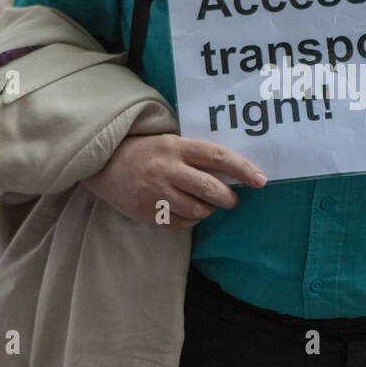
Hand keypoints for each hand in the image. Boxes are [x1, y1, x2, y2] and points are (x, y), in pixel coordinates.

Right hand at [81, 134, 266, 228]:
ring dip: (209, 210)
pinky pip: (181, 223)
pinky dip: (191, 220)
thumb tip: (234, 172)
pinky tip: (187, 211)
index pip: (217, 157)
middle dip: (228, 197)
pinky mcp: (147, 212)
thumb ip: (196, 155)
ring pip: (197, 210)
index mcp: (175, 147)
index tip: (261, 179)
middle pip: (210, 189)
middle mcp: (166, 169)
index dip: (242, 169)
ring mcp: (156, 193)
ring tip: (206, 204)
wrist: (104, 164)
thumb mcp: (170, 143)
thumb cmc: (146, 152)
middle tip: (231, 199)